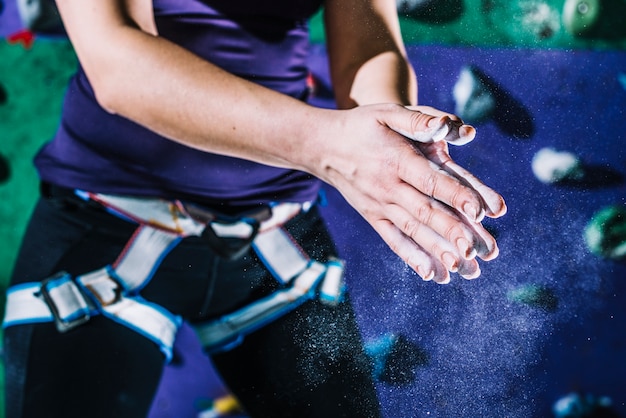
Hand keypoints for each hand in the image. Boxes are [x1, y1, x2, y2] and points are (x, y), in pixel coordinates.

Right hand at [317, 104, 505, 282]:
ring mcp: (379, 206)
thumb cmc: (361, 126)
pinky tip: (432, 275)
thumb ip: (419, 119)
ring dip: (439, 251)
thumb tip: (448, 125)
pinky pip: (394, 240)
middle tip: (479, 250)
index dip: (456, 195)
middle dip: (453, 231)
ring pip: (413, 231)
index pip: (430, 180)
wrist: (322, 146)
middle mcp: (388, 187)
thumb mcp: (387, 112)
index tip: (481, 211)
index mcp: (397, 160)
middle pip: (425, 211)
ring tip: (464, 269)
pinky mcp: (373, 217)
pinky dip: (412, 258)